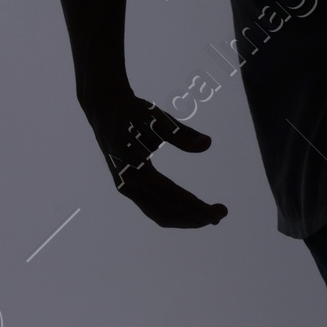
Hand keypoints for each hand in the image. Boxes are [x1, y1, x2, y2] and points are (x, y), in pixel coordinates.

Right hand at [82, 87, 228, 226]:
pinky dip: (174, 211)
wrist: (104, 109)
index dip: (197, 208)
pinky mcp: (128, 186)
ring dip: (185, 217)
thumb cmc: (133, 112)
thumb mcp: (158, 118)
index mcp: (136, 170)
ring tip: (211, 212)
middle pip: (165, 212)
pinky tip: (192, 207)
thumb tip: (207, 144)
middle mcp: (128, 184)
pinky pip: (153, 207)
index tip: (218, 215)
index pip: (173, 196)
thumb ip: (182, 134)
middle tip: (222, 212)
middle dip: (194, 217)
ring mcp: (126, 188)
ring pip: (158, 214)